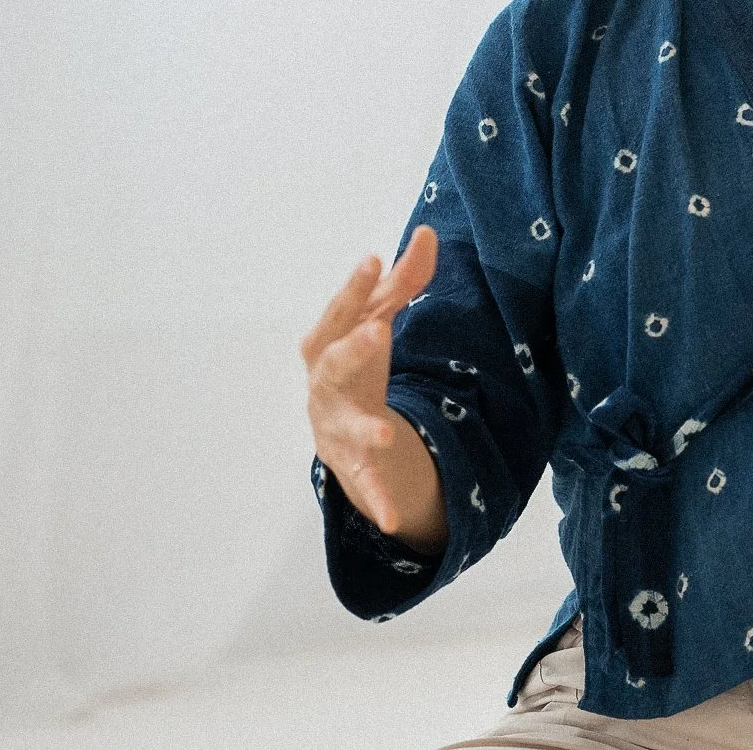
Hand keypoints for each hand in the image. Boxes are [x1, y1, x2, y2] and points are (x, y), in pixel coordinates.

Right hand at [301, 224, 447, 548]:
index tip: (374, 258)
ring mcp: (335, 425)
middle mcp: (325, 384)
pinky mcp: (353, 464)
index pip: (342, 310)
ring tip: (388, 436)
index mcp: (331, 344)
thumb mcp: (380, 319)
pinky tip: (391, 520)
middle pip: (334, 364)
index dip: (356, 287)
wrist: (336, 426)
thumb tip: (427, 231)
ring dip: (365, 430)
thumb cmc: (357, 361)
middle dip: (353, 348)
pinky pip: (366, 483)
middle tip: (377, 329)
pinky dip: (377, 500)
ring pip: (347, 428)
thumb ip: (405, 280)